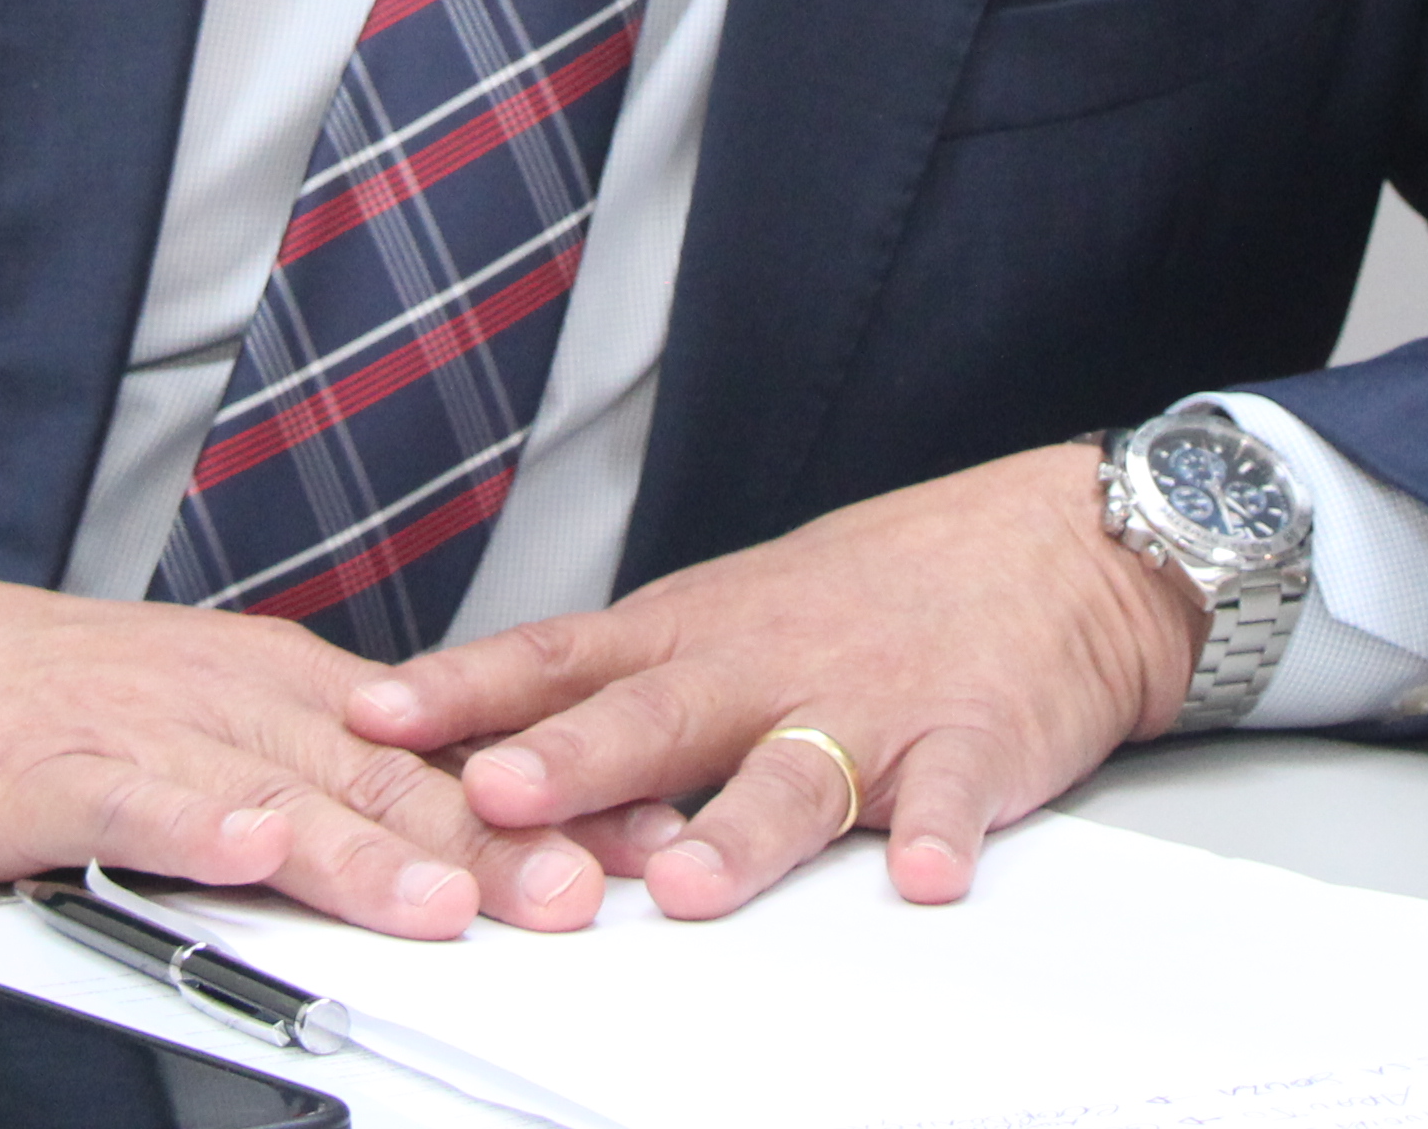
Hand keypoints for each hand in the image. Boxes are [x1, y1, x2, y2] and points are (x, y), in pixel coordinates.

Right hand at [0, 548, 616, 937]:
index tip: (634, 846)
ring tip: (448, 901)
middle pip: (384, 781)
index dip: (538, 804)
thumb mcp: (181, 725)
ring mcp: (137, 730)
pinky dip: (191, 824)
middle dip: (495, 842)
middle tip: (590, 891)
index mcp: (269, 684)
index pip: (432, 754)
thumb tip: (425, 837)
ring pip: (278, 793)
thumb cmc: (9, 699)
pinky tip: (240, 846)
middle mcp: (224, 695)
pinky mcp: (44, 772)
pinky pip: (130, 800)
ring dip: (369, 851)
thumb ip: (296, 778)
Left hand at [346, 445, 1203, 920]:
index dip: (465, 692)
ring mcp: (869, 707)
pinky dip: (937, 834)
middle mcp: (767, 666)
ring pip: (790, 776)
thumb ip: (627, 685)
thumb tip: (484, 750)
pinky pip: (951, 797)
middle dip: (570, 762)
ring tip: (684, 879)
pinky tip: (922, 872)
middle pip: (654, 717)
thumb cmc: (881, 589)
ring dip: (734, 831)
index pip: (559, 659)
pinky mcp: (972, 744)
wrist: (1055, 547)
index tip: (372, 717)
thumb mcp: (732, 612)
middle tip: (496, 796)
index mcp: (697, 633)